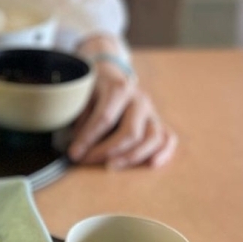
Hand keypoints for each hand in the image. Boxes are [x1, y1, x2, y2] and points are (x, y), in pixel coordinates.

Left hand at [67, 56, 176, 170]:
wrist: (110, 75)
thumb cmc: (93, 89)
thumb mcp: (82, 94)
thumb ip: (80, 117)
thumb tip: (77, 147)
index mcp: (119, 89)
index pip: (105, 119)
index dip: (88, 139)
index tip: (74, 153)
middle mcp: (140, 99)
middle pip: (130, 132)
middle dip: (106, 151)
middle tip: (87, 160)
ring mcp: (152, 111)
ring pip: (152, 138)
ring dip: (132, 157)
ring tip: (111, 166)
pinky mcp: (158, 121)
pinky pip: (168, 138)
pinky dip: (164, 153)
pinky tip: (151, 164)